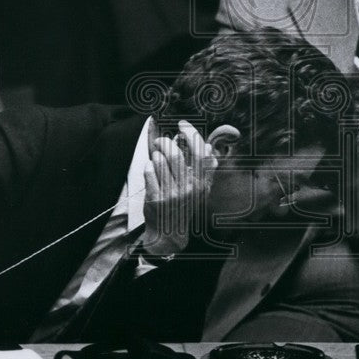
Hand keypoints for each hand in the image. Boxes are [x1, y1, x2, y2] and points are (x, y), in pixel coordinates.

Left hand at [142, 119, 216, 256]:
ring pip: (159, 160)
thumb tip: (209, 146)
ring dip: (156, 155)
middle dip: (165, 142)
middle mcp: (189, 188)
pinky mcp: (156, 198)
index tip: (182, 125)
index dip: (191, 133)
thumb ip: (206, 168)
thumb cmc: (185, 206)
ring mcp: (172, 194)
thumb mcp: (201, 189)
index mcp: (202, 183)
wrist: (170, 233)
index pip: (200, 152)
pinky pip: (149, 171)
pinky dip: (148, 167)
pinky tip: (152, 170)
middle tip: (160, 141)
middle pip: (175, 153)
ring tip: (157, 158)